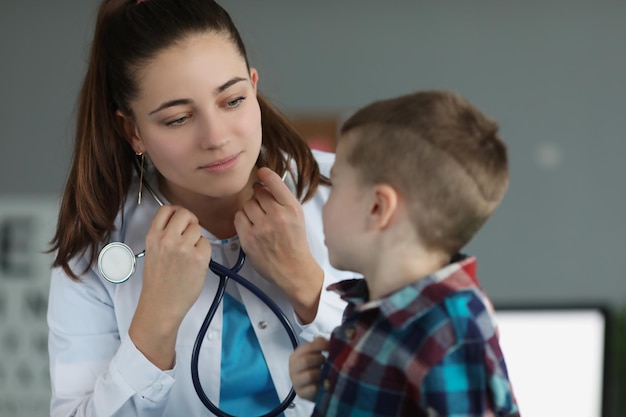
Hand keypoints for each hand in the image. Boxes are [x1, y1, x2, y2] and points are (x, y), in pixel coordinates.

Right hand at [130, 205, 211, 368]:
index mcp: (153, 236)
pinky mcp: (198, 258)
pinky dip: (204, 252)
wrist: (161, 305)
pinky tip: (196, 263)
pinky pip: (207, 244)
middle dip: (191, 221)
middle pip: (186, 214)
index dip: (177, 212)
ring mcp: (184, 248)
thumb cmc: (158, 281)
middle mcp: (167, 239)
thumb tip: (183, 223)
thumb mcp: (153, 252)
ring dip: (198, 239)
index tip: (180, 220)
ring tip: (190, 254)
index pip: (167, 209)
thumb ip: (164, 235)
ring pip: (198, 229)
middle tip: (190, 234)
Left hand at [234, 167, 323, 322]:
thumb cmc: (295, 242)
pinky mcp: (249, 239)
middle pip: (258, 193)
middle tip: (264, 208)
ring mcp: (262, 228)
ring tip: (258, 220)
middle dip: (259, 197)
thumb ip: (282, 199)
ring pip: (247, 204)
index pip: (274, 181)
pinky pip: (238, 217)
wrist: (294, 269)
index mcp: (292, 208)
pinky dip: (243, 219)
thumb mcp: (297, 216)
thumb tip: (263, 182)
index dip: (265, 174)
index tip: (261, 174)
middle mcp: (277, 216)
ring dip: (250, 209)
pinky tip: (251, 226)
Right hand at [288, 336, 328, 400]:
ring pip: (310, 375)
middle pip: (306, 360)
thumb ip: (319, 344)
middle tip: (326, 361)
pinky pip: (313, 389)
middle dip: (320, 359)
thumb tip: (327, 340)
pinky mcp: (301, 394)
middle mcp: (292, 368)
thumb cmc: (315, 368)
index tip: (331, 346)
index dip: (321, 345)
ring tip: (325, 372)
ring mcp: (296, 382)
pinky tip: (324, 383)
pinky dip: (321, 385)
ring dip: (321, 373)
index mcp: (295, 356)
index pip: (306, 347)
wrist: (314, 388)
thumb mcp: (316, 354)